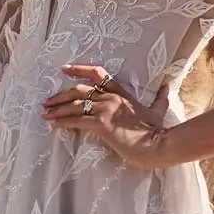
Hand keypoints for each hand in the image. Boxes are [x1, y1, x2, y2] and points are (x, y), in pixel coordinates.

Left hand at [41, 65, 175, 169]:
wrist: (158, 144)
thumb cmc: (157, 130)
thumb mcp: (158, 110)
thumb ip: (161, 96)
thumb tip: (168, 85)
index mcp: (121, 92)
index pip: (97, 74)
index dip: (79, 70)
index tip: (63, 69)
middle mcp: (110, 97)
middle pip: (79, 90)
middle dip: (60, 95)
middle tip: (47, 101)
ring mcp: (105, 108)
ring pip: (75, 105)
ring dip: (57, 109)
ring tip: (45, 113)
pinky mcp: (101, 123)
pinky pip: (76, 121)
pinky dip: (62, 122)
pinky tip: (53, 124)